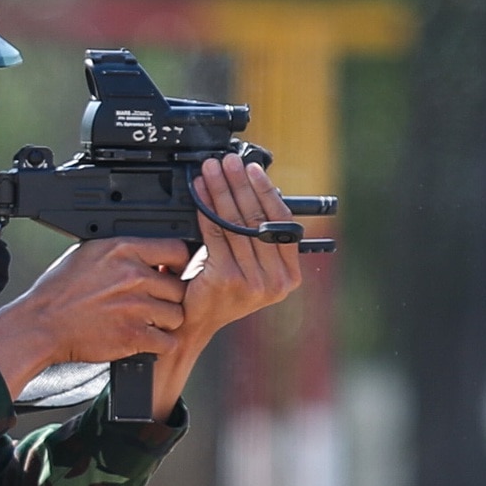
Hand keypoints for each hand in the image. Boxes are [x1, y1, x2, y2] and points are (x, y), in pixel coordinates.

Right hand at [0, 237, 189, 396]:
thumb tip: (145, 250)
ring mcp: (136, 307)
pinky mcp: (134, 335)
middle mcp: (133, 276)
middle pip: (180, 286)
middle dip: (170, 297)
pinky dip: (158, 344)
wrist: (41, 324)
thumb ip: (121, 252)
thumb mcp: (88, 253)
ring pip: (176, 315)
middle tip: (155, 303)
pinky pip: (167, 341)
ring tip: (147, 322)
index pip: (176, 249)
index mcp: (123, 250)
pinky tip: (143, 339)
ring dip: (165, 322)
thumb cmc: (58, 291)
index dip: (180, 263)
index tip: (175, 271)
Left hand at [179, 154, 304, 339]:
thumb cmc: (221, 292)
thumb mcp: (252, 267)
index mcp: (289, 276)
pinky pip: (216, 234)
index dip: (266, 191)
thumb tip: (254, 191)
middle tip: (229, 161)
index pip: (282, 224)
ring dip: (222, 191)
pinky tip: (201, 192)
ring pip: (236, 224)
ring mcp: (253, 282)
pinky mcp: (227, 279)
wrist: (195, 323)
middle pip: (258, 219)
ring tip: (212, 170)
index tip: (253, 169)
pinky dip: (207, 208)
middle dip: (241, 184)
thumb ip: (260, 240)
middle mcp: (276, 281)